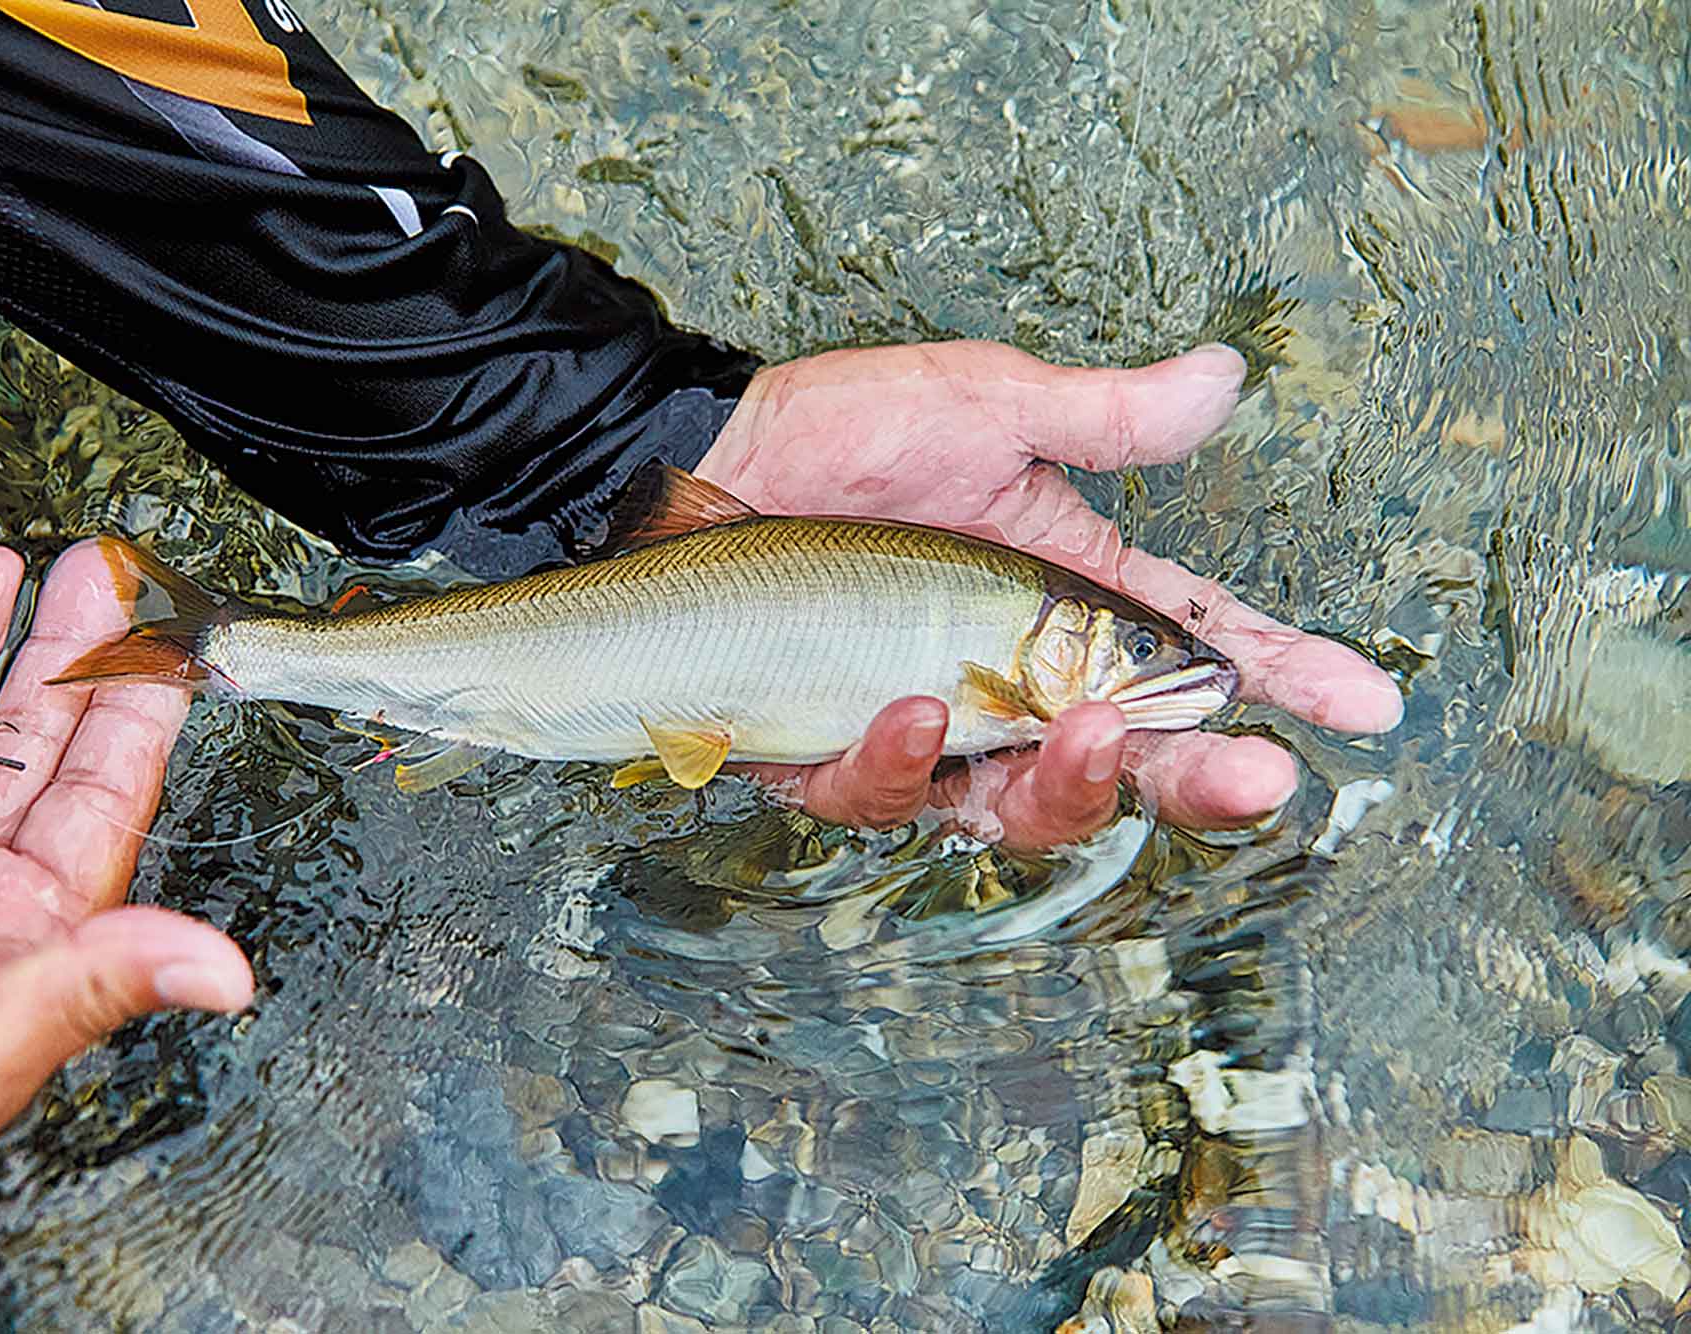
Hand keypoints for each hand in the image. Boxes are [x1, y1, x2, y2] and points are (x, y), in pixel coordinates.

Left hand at [696, 340, 1402, 852]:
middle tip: (1254, 779)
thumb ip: (1106, 417)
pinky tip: (917, 714)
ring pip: (1020, 805)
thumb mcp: (989, 405)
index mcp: (1069, 600)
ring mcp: (929, 724)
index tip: (1368, 701)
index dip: (1284, 678)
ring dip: (1068, 786)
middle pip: (1131, 760)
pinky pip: (882, 792)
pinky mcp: (835, 750)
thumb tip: (1227, 379)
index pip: (1198, 652)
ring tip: (1089, 739)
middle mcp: (1012, 679)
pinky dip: (904, 762)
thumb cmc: (843, 429)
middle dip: (1199, 779)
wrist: (708, 456)